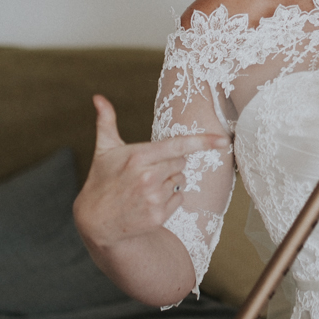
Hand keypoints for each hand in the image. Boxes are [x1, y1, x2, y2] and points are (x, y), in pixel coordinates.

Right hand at [73, 95, 228, 253]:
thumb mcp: (104, 150)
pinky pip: (179, 197)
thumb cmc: (101, 181)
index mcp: (138, 156)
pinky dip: (169, 198)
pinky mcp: (159, 215)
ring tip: (145, 187)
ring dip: (169, 181)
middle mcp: (147, 177)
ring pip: (181, 179)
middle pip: (181, 162)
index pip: (177, 146)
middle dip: (169, 163)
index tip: (223, 140)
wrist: (95, 221)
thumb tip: (98, 97)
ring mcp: (154, 198)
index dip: (202, 142)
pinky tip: (149, 201)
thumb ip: (106, 121)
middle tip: (148, 170)